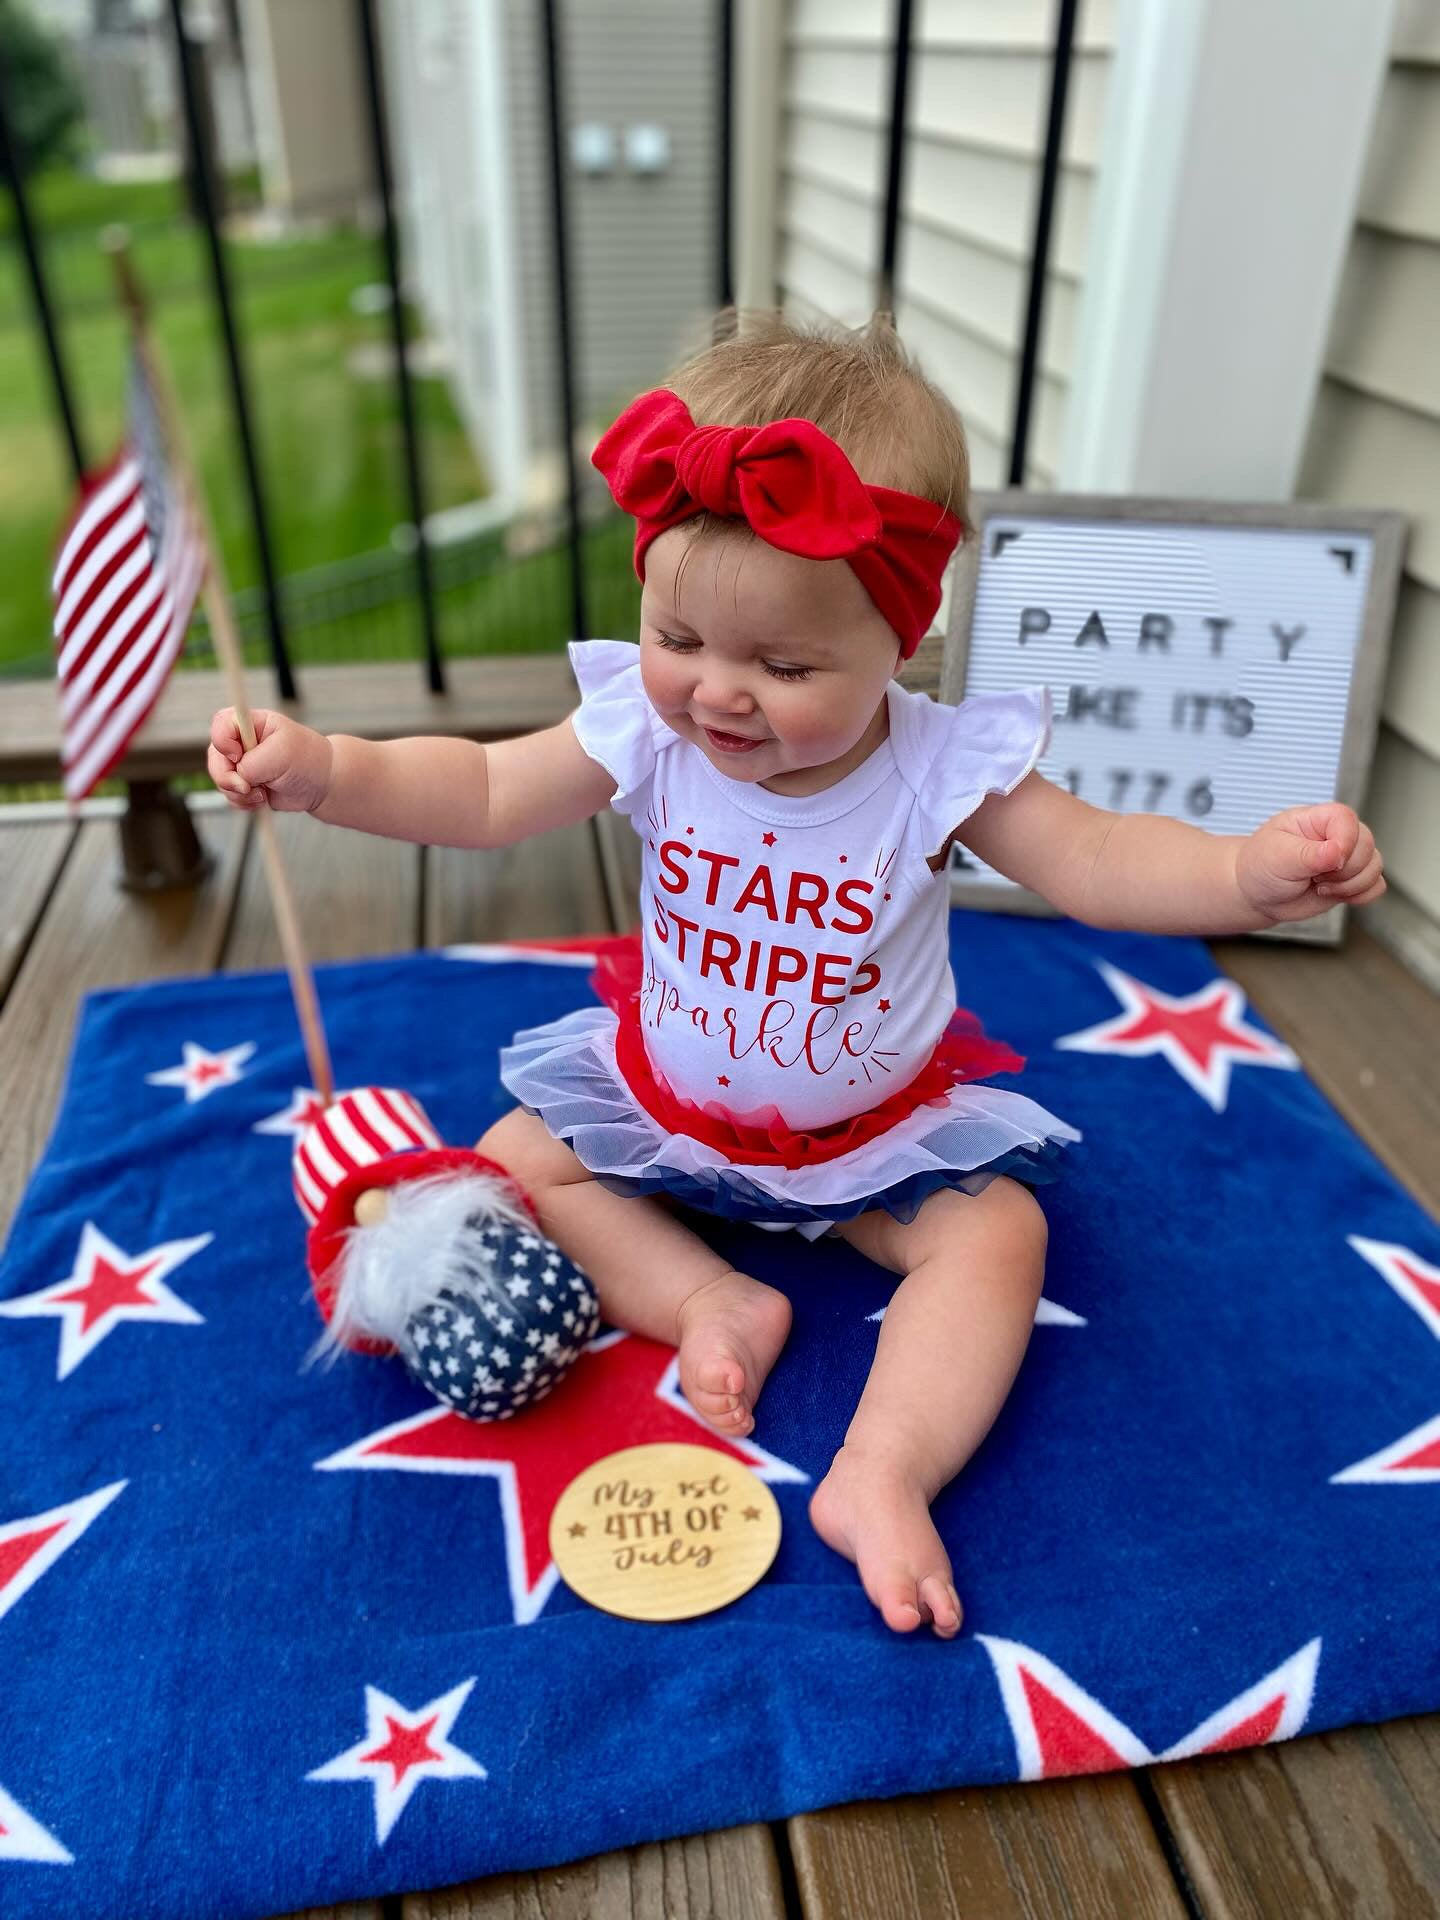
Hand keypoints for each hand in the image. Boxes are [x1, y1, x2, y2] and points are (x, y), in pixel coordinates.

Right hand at [207, 707, 333, 813]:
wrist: (322, 784)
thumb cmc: (308, 760)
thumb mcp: (281, 754)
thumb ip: (252, 764)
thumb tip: (236, 778)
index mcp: (251, 724)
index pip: (220, 724)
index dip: (223, 742)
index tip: (239, 756)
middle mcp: (243, 742)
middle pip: (215, 756)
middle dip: (227, 776)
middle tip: (247, 786)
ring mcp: (242, 764)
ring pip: (221, 780)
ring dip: (240, 793)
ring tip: (264, 793)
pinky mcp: (245, 783)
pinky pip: (230, 795)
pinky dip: (244, 802)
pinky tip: (263, 799)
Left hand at [1235, 803, 1384, 923]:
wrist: (1258, 893)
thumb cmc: (1262, 867)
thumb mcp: (1277, 857)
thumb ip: (1307, 854)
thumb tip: (1336, 852)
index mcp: (1317, 819)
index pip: (1346, 819)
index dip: (1345, 842)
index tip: (1329, 862)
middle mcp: (1336, 835)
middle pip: (1366, 846)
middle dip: (1344, 871)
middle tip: (1314, 878)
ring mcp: (1346, 858)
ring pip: (1375, 867)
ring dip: (1350, 885)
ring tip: (1320, 887)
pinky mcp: (1351, 880)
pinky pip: (1376, 886)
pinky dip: (1361, 895)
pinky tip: (1336, 895)